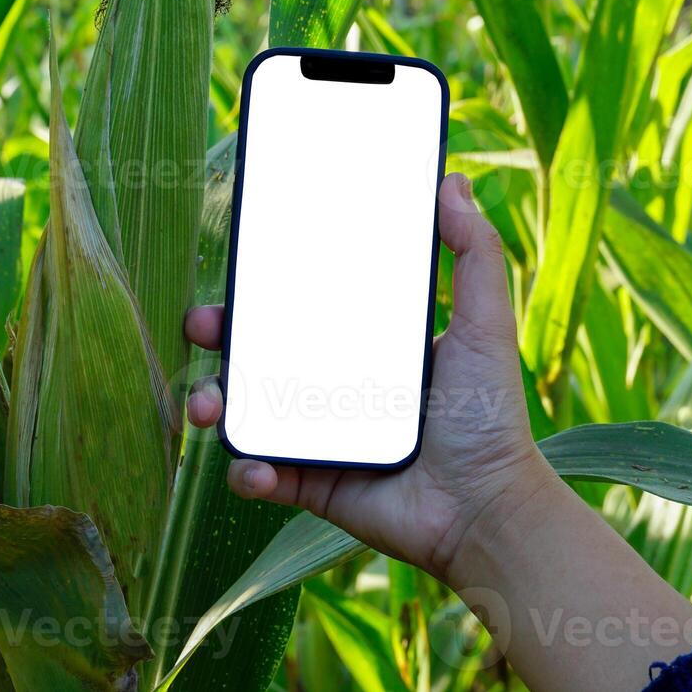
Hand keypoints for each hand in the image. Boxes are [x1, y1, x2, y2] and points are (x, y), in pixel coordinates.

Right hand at [183, 172, 559, 581]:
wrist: (485, 509)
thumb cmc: (490, 416)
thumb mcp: (485, 324)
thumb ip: (473, 253)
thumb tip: (452, 182)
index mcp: (365, 344)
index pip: (303, 303)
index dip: (262, 286)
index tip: (238, 266)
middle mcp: (333, 384)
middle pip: (257, 350)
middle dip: (218, 335)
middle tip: (201, 325)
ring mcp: (317, 434)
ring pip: (245, 409)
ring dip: (210, 400)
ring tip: (207, 405)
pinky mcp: (311, 483)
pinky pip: (260, 473)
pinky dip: (246, 470)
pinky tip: (254, 468)